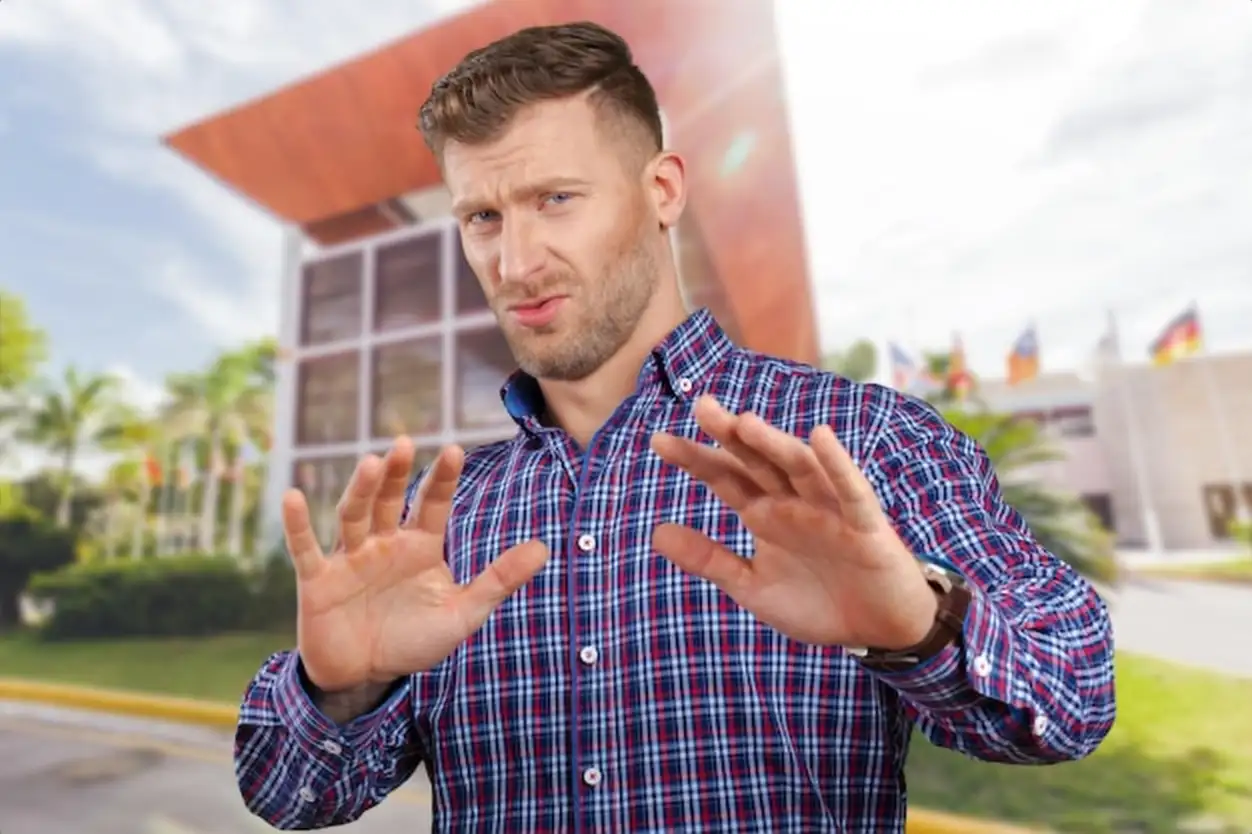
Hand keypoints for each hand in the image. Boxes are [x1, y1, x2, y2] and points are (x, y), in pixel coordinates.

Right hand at [282, 437, 549, 692]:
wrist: (367, 677)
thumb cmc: (414, 640)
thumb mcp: (463, 614)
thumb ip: (499, 580)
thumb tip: (543, 548)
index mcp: (420, 545)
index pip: (431, 503)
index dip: (441, 479)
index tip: (453, 449)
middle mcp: (384, 542)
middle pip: (388, 500)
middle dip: (395, 473)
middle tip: (403, 444)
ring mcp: (349, 557)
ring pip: (353, 515)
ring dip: (359, 490)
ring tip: (368, 463)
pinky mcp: (318, 579)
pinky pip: (306, 548)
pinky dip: (297, 524)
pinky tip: (292, 496)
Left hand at [650, 396, 935, 650]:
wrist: (878, 632)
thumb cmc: (817, 602)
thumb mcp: (752, 587)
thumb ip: (709, 559)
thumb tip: (655, 532)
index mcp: (765, 514)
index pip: (726, 477)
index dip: (695, 458)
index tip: (658, 440)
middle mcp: (794, 502)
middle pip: (758, 461)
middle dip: (731, 435)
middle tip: (702, 406)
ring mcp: (830, 509)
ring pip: (800, 468)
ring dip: (775, 444)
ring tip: (746, 422)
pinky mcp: (866, 526)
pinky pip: (852, 492)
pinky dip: (838, 465)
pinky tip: (821, 437)